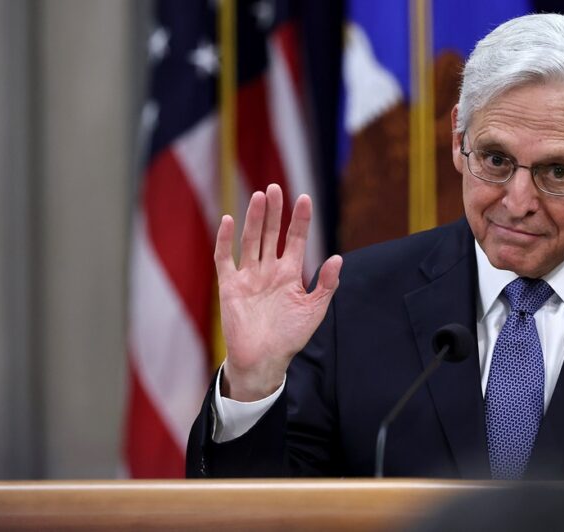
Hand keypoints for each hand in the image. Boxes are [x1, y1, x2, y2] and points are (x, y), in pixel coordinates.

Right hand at [215, 184, 342, 401]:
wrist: (264, 360)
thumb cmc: (290, 337)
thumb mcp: (314, 310)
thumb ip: (325, 284)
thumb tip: (338, 258)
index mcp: (290, 274)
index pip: (294, 239)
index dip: (299, 220)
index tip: (305, 198)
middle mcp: (269, 270)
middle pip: (271, 234)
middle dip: (275, 212)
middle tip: (276, 188)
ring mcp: (248, 276)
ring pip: (251, 240)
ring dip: (255, 219)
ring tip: (260, 196)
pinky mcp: (229, 286)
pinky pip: (225, 259)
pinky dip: (224, 240)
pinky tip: (228, 220)